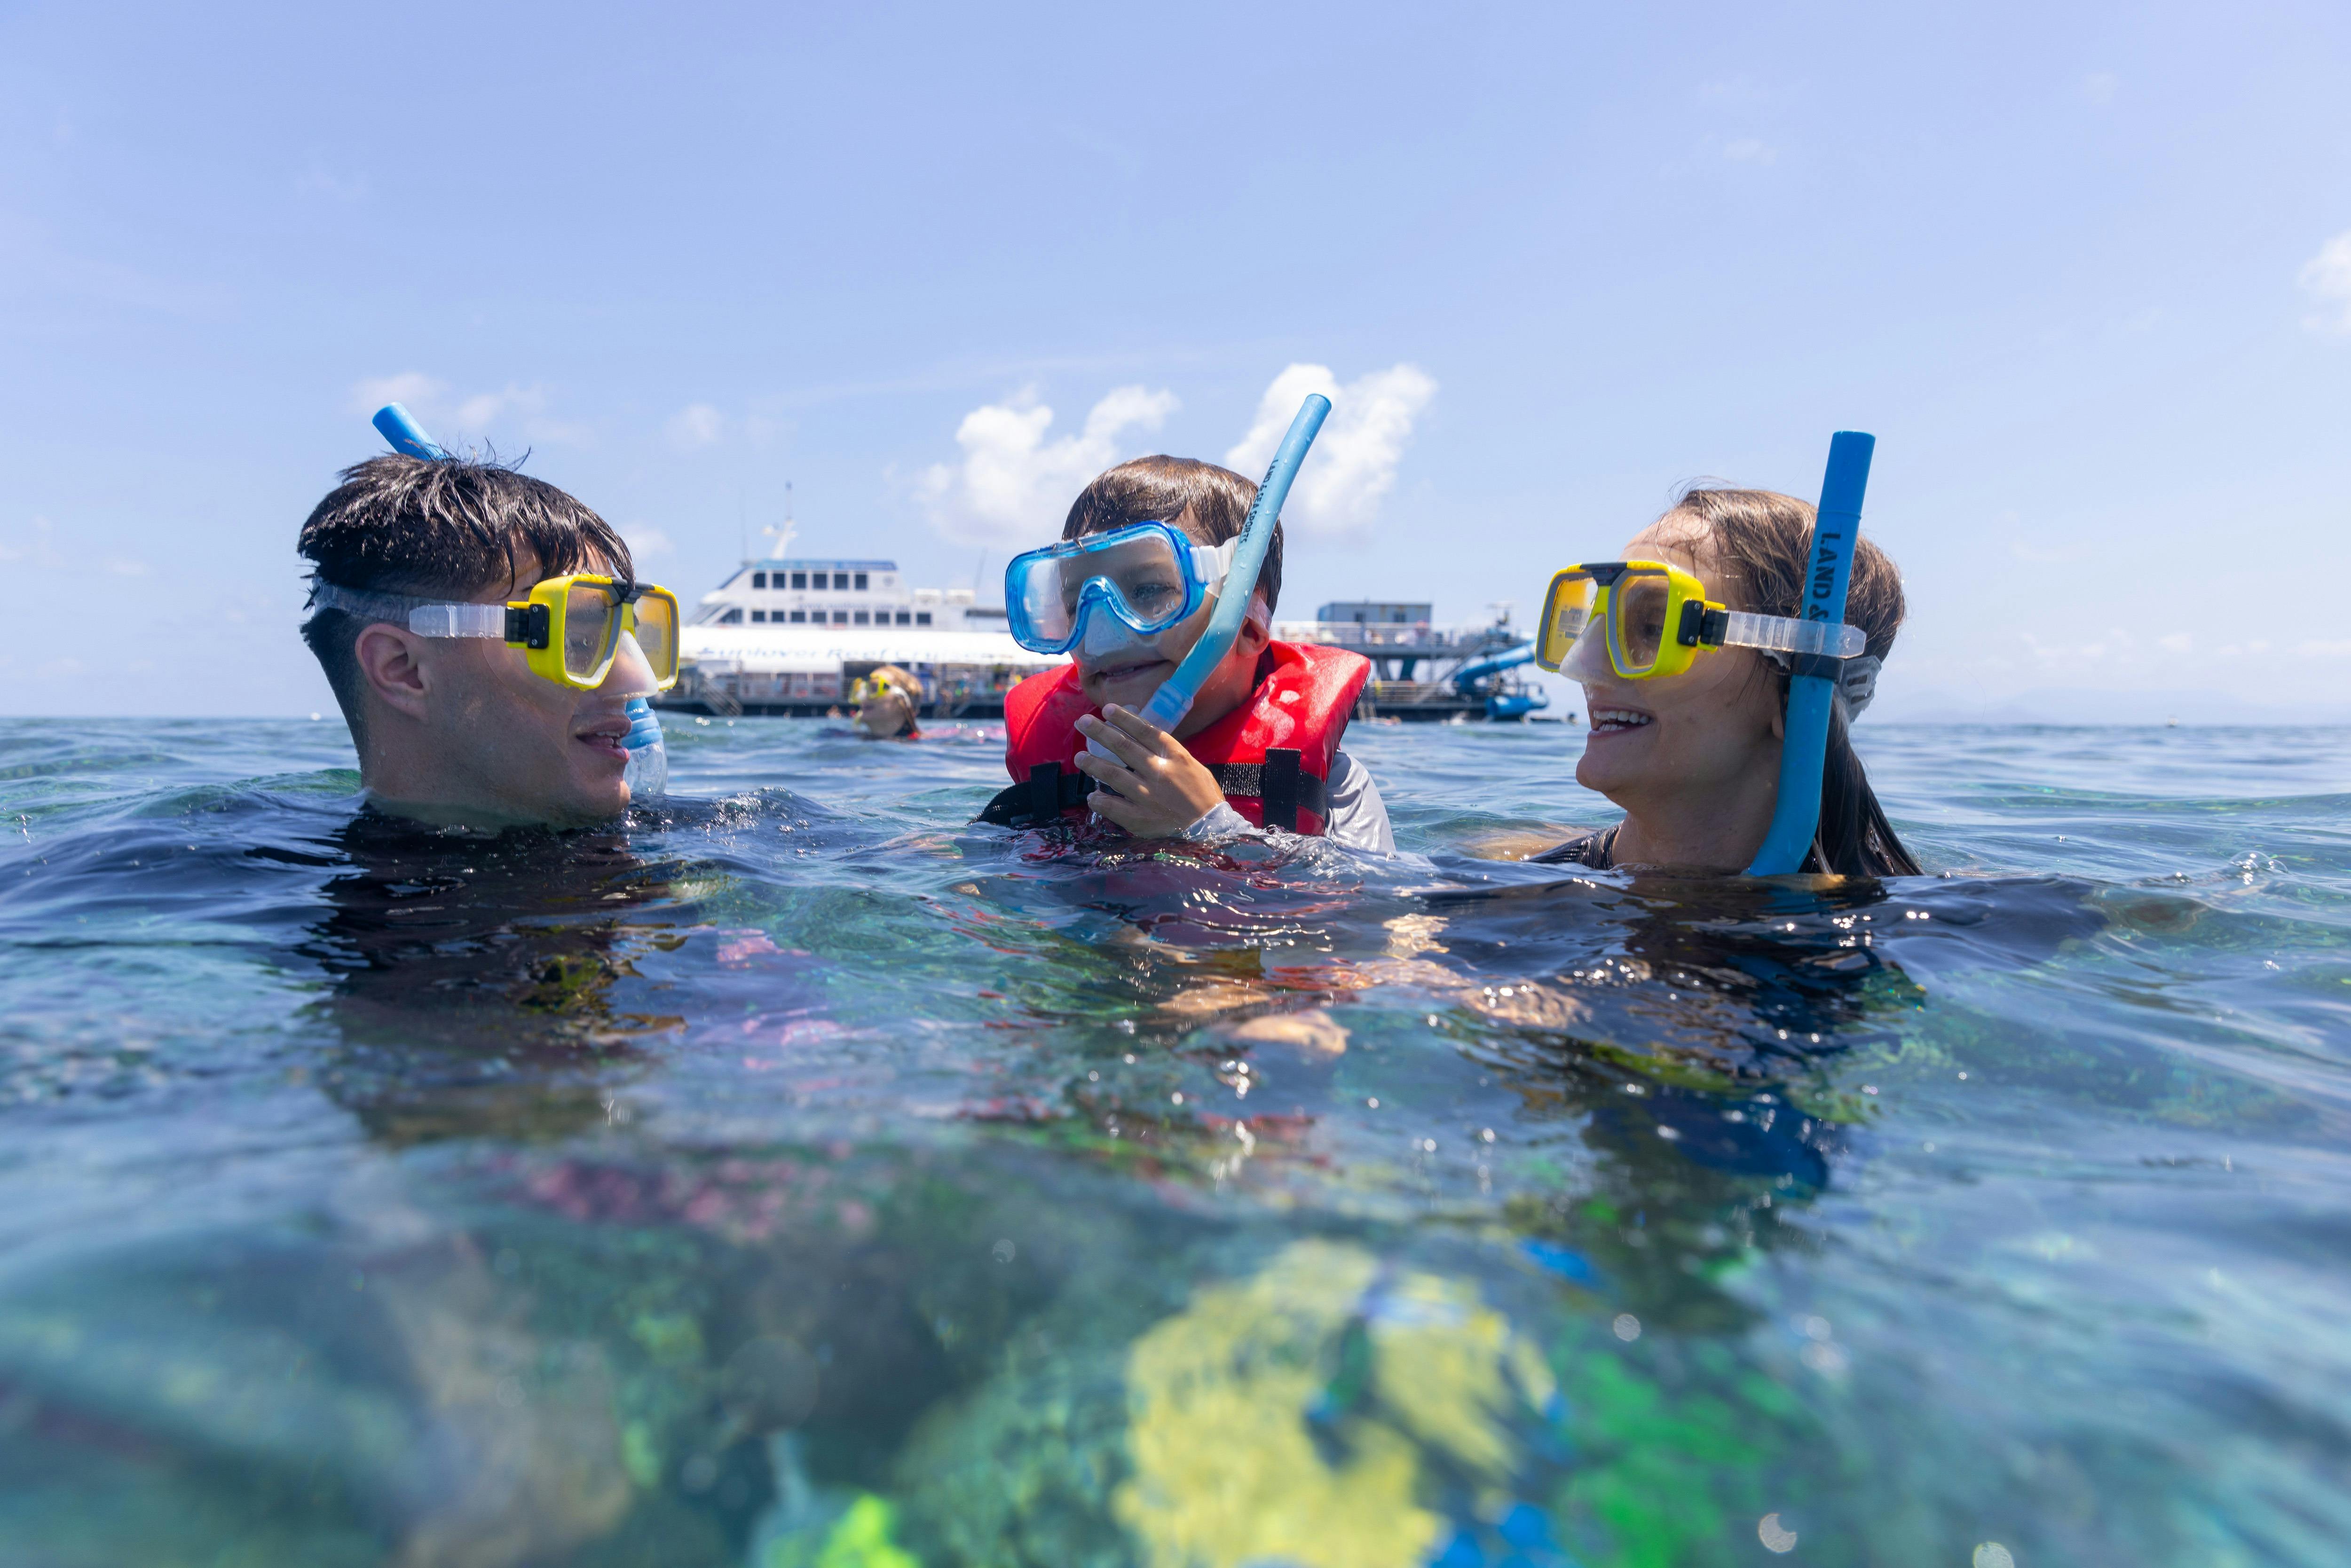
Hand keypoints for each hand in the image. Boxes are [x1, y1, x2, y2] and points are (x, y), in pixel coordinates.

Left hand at [1073, 705, 1226, 837]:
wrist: (1211, 830)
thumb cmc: (1204, 797)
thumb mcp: (1193, 767)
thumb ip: (1170, 754)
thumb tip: (1145, 741)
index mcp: (1174, 756)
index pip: (1144, 730)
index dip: (1124, 718)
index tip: (1107, 709)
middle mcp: (1159, 771)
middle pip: (1123, 746)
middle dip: (1100, 732)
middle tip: (1083, 722)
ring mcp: (1147, 795)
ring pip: (1112, 774)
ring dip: (1093, 763)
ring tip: (1080, 757)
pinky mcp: (1140, 818)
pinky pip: (1112, 806)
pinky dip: (1099, 800)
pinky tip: (1092, 796)